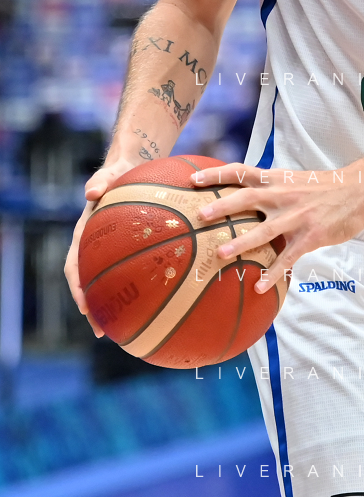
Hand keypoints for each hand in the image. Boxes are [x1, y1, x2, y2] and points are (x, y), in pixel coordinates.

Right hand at [64, 158, 139, 337]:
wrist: (131, 166)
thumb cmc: (121, 170)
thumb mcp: (112, 172)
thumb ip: (102, 179)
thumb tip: (90, 192)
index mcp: (85, 232)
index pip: (73, 264)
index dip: (77, 287)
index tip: (84, 306)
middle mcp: (95, 244)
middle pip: (88, 282)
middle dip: (93, 306)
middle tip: (101, 330)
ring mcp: (112, 247)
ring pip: (109, 280)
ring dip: (114, 303)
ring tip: (126, 327)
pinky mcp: (129, 246)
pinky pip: (132, 268)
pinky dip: (138, 284)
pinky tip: (157, 298)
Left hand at [190, 162, 363, 292]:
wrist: (361, 189)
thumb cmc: (327, 186)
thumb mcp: (296, 179)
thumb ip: (273, 187)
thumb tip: (248, 195)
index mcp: (277, 179)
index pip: (241, 171)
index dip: (217, 174)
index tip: (193, 179)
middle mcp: (283, 195)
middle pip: (246, 198)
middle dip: (221, 207)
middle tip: (200, 217)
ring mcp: (297, 216)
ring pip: (263, 230)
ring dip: (241, 243)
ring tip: (220, 255)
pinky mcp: (311, 236)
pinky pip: (288, 257)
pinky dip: (273, 273)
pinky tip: (260, 286)